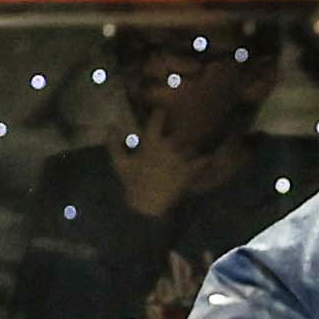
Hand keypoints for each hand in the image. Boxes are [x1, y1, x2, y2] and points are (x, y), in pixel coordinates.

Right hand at [109, 103, 207, 220]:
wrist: (146, 207)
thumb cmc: (132, 184)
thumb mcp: (120, 164)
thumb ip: (114, 144)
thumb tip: (110, 126)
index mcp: (150, 142)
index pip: (158, 118)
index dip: (162, 112)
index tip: (163, 111)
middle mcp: (167, 147)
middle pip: (181, 130)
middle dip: (184, 129)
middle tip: (187, 127)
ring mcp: (180, 159)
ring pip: (193, 144)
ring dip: (194, 145)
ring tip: (197, 145)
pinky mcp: (190, 171)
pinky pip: (204, 160)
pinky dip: (207, 159)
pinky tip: (208, 158)